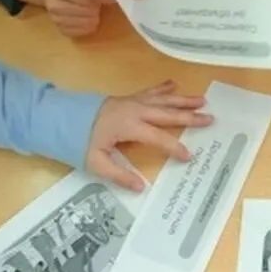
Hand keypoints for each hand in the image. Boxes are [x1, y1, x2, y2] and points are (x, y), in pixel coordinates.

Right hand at [16, 0, 102, 36]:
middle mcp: (55, 5)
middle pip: (89, 11)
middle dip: (98, 6)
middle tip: (97, 0)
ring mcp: (56, 18)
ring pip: (87, 23)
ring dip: (94, 16)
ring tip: (91, 7)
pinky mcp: (60, 29)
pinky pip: (82, 32)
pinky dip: (88, 25)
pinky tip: (86, 16)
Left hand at [87, 80, 213, 189]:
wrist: (60, 116)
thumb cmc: (77, 141)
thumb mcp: (95, 162)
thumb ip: (119, 175)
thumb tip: (141, 187)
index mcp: (129, 126)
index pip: (158, 137)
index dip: (175, 147)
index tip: (189, 156)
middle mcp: (135, 111)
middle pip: (167, 113)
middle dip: (189, 116)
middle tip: (210, 118)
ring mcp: (132, 102)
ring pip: (163, 99)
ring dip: (183, 99)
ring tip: (202, 99)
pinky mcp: (127, 98)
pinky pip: (150, 92)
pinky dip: (163, 88)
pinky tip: (174, 84)